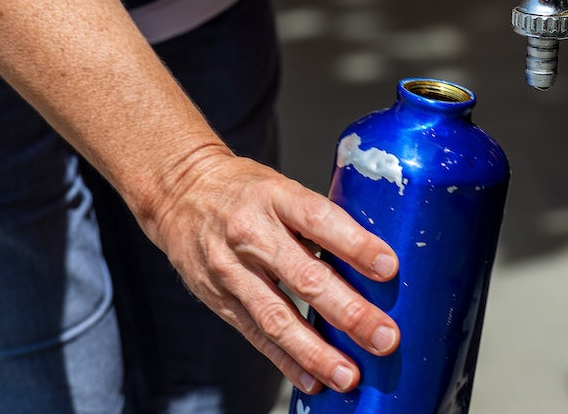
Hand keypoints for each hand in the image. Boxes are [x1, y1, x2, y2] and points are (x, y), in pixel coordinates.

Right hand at [144, 150, 400, 395]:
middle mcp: (251, 234)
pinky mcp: (218, 300)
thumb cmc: (245, 190)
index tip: (389, 267)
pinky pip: (255, 335)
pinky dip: (286, 361)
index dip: (355, 245)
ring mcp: (231, 271)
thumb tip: (372, 258)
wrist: (179, 193)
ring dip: (317, 352)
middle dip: (349, 312)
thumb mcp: (282, 187)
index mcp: (275, 197)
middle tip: (384, 337)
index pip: (320, 220)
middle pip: (304, 278)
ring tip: (349, 374)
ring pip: (277, 318)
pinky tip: (312, 379)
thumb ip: (320, 220)